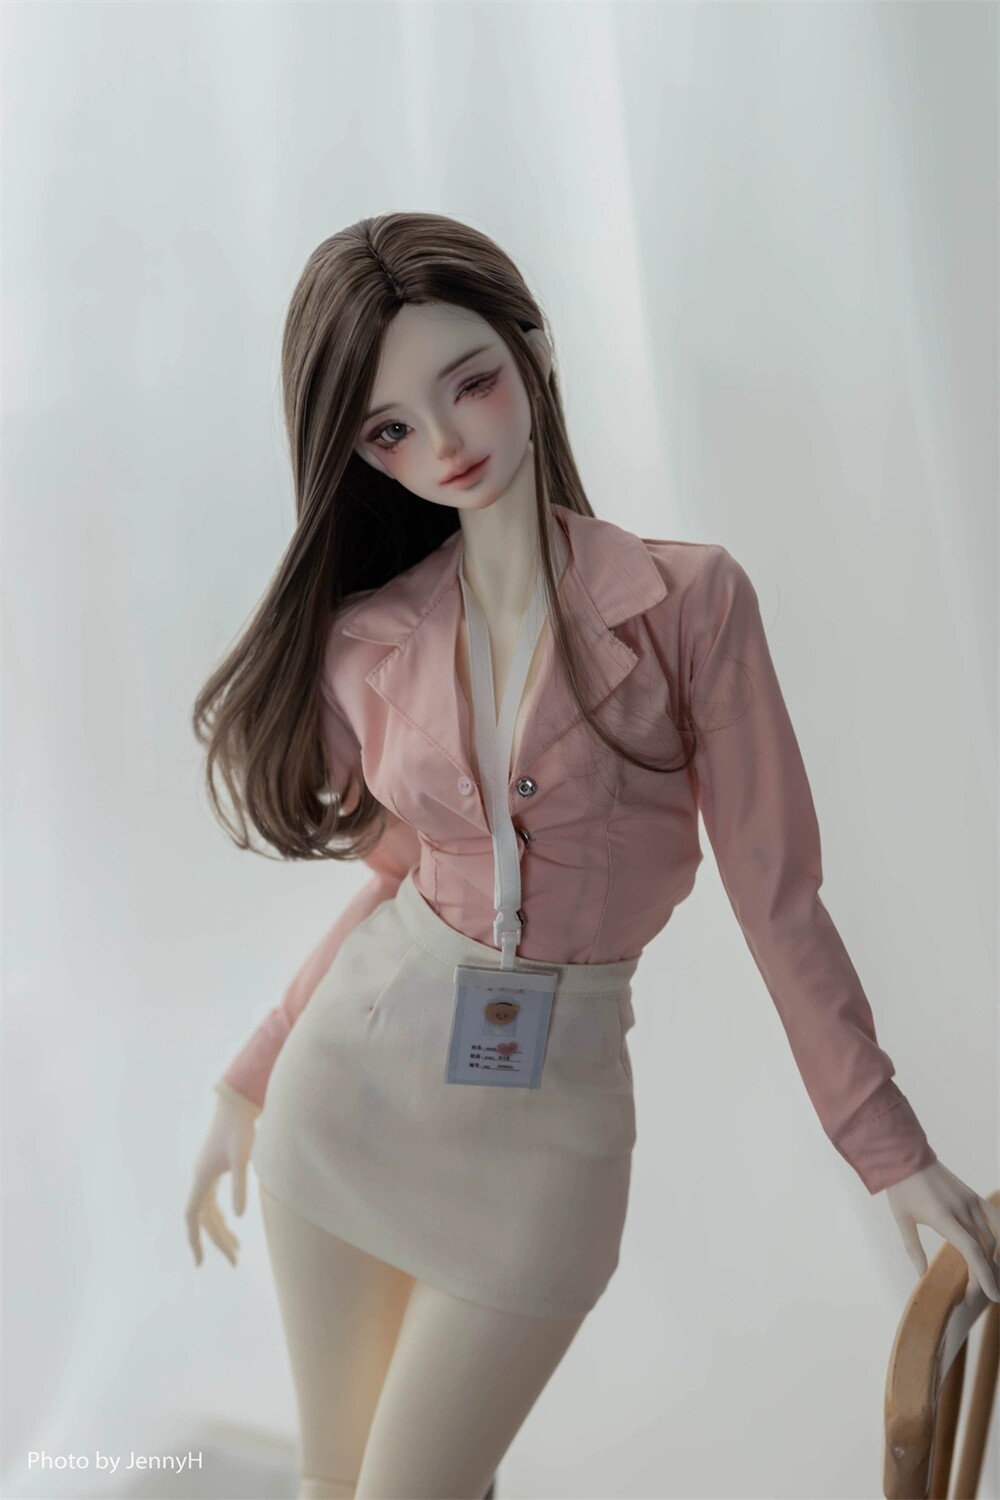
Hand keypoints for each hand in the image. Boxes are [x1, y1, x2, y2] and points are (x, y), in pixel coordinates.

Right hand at [185, 1089, 259, 1267]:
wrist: (236, 1102)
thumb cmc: (240, 1128)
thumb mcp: (242, 1158)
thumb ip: (239, 1187)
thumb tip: (237, 1218)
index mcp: (202, 1179)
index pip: (193, 1218)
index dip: (195, 1241)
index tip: (200, 1264)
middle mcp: (200, 1178)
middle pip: (204, 1218)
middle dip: (217, 1241)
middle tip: (234, 1261)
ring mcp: (206, 1173)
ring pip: (209, 1210)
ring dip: (220, 1230)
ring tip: (237, 1248)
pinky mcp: (214, 1168)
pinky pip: (213, 1200)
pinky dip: (220, 1215)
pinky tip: (231, 1222)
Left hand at [885, 1160, 999, 1309]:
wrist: (906, 1156)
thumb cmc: (902, 1189)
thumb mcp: (902, 1219)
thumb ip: (913, 1248)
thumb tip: (921, 1274)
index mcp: (943, 1217)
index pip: (972, 1250)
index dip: (983, 1275)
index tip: (993, 1295)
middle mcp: (961, 1209)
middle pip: (983, 1249)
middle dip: (983, 1276)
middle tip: (974, 1297)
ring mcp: (970, 1201)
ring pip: (992, 1237)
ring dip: (993, 1260)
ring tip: (988, 1279)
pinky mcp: (973, 1196)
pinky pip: (996, 1218)